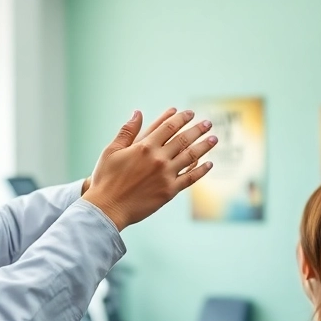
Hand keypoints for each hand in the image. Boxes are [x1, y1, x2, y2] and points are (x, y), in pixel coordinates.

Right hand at [83, 108, 217, 230]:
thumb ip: (127, 131)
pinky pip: (190, 178)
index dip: (181, 118)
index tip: (189, 113)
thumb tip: (138, 113)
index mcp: (144, 146)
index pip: (168, 127)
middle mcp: (158, 159)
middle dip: (197, 129)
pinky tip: (209, 164)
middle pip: (184, 139)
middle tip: (208, 123)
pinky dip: (201, 170)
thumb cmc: (106, 179)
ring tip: (214, 138)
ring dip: (204, 146)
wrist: (108, 208)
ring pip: (191, 156)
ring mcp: (166, 175)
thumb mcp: (111, 150)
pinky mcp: (170, 191)